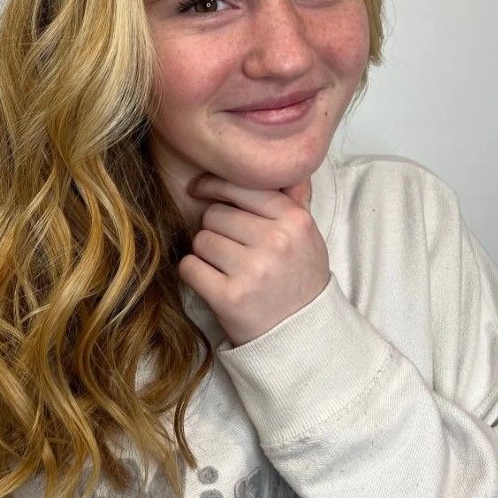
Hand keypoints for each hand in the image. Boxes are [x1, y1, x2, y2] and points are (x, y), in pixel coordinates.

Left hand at [178, 172, 329, 345]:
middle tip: (231, 249)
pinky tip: (213, 283)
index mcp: (294, 220)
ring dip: (206, 253)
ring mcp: (253, 270)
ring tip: (227, 269)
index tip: (199, 189)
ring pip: (201, 239)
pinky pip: (190, 267)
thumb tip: (282, 162)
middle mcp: (276, 242)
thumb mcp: (307, 236)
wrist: (302, 335)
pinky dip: (194, 273)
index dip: (213, 186)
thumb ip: (294, 198)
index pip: (240, 187)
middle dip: (215, 228)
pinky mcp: (230, 298)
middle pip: (215, 214)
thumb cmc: (299, 279)